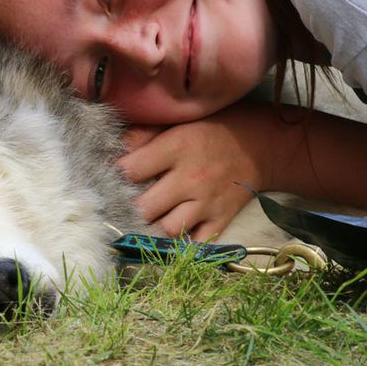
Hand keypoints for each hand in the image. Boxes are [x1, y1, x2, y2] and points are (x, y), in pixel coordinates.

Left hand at [118, 104, 269, 241]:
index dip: (114, 175)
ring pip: (169, 230)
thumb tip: (113, 147)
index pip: (131, 170)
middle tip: (122, 205)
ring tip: (144, 221)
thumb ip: (143, 133)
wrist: (259, 145)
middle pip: (145, 207)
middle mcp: (190, 178)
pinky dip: (181, 244)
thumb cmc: (209, 129)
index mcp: (175, 148)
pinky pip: (196, 244)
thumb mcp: (177, 121)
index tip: (107, 178)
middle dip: (129, 208)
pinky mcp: (221, 219)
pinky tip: (169, 235)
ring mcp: (207, 203)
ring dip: (153, 228)